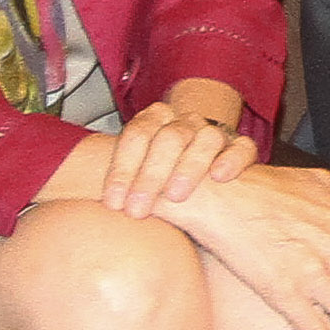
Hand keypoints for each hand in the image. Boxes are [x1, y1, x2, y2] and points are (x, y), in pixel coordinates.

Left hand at [94, 90, 257, 213]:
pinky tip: (219, 177)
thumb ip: (118, 181)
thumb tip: (88, 199)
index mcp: (153, 120)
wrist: (187, 178)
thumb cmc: (153, 181)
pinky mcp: (239, 148)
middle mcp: (184, 122)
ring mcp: (214, 133)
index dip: (122, 169)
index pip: (137, 135)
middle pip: (169, 138)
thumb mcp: (131, 177)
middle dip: (150, 175)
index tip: (113, 203)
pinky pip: (242, 148)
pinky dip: (231, 159)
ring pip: (206, 139)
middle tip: (137, 210)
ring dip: (189, 167)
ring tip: (175, 196)